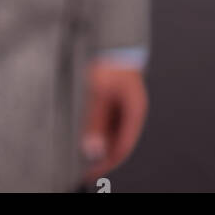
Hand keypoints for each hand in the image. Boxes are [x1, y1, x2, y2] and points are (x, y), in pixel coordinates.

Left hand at [80, 62, 147, 183]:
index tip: (89, 173)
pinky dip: (97, 134)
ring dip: (99, 147)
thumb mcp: (98, 92)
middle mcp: (132, 113)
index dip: (106, 164)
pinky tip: (84, 137)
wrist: (113, 41)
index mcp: (134, 112)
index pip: (122, 148)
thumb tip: (92, 149)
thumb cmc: (109, 62)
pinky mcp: (116, 102)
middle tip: (82, 170)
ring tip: (80, 157)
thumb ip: (95, 121)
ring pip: (113, 135)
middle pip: (118, 144)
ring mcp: (125, 107)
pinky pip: (108, 124)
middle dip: (101, 159)